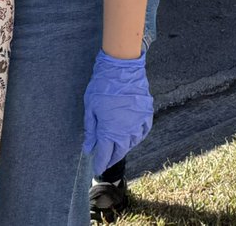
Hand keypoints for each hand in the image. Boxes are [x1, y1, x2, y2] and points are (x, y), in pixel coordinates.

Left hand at [82, 50, 153, 175]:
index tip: (96, 168)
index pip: (104, 154)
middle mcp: (126, 130)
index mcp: (109, 131)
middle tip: (106, 161)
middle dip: (112, 158)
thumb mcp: (90, 108)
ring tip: (118, 148)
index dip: (100, 162)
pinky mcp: (146, 112)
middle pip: (120, 151)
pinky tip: (133, 137)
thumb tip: (88, 148)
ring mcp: (138, 122)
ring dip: (124, 147)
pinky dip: (138, 137)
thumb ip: (90, 130)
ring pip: (132, 142)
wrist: (122, 67)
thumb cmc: (103, 85)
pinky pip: (144, 131)